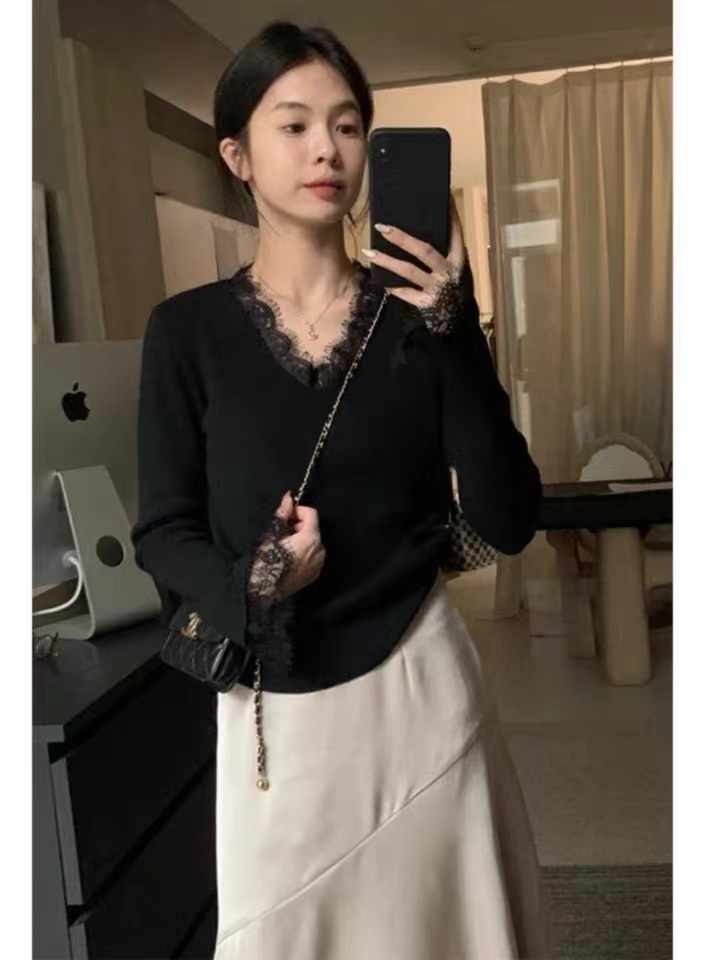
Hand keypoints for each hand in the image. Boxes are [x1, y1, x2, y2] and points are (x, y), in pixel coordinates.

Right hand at [270, 490, 325, 599]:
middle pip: (313, 528)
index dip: (298, 511)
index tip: (286, 515)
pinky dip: (303, 553)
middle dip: (298, 526)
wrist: (263, 590)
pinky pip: (312, 556)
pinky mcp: (314, 575)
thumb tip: (289, 498)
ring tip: (283, 546)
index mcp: (311, 539)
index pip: (311, 514)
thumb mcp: (272, 534)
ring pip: (313, 543)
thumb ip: (283, 514)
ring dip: (301, 539)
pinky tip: (288, 558)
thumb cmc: (265, 561)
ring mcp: (318, 564)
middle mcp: (320, 551)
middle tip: (281, 532)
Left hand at [362, 192, 467, 333]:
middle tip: (382, 227)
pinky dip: (393, 287)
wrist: (460, 323)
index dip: (450, 217)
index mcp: (458, 261)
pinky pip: (406, 293)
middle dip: (402, 238)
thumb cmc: (456, 293)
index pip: (455, 234)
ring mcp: (436, 288)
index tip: (444, 198)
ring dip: (387, 261)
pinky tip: (379, 280)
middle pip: (424, 250)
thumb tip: (426, 232)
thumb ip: (445, 255)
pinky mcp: (426, 304)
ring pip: (409, 271)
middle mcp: (448, 272)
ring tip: (369, 252)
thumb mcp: (457, 272)